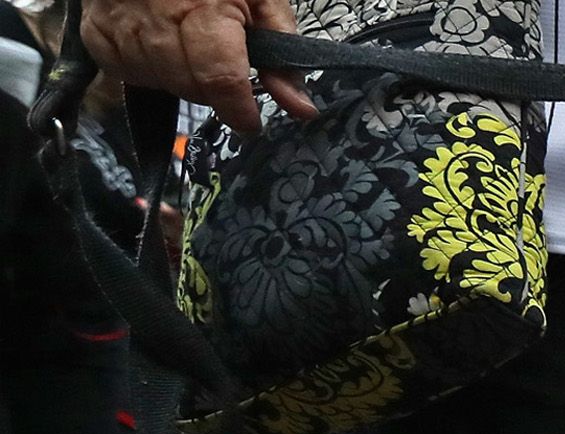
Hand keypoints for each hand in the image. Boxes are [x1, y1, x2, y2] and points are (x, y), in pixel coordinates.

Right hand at [81, 0, 316, 131]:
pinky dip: (145, 69)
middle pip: (188, 87)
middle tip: (220, 64)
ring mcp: (120, 24)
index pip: (220, 78)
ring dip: (179, 79)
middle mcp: (157, 18)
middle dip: (211, 88)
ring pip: (156, 83)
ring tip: (189, 48)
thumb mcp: (262, 0)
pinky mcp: (95, 29)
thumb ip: (282, 55)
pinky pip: (123, 72)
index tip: (250, 122)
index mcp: (205, 8)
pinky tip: (158, 47)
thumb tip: (301, 109)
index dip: (239, 109)